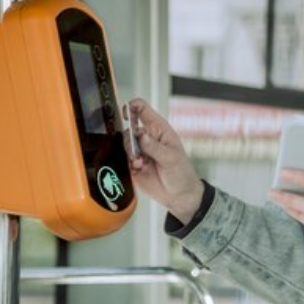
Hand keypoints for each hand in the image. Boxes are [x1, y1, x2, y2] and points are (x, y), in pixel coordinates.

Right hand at [126, 98, 203, 223]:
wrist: (178, 195)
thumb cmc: (181, 173)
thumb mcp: (171, 158)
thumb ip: (154, 147)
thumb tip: (141, 135)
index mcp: (159, 130)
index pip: (143, 110)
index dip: (132, 107)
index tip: (125, 111)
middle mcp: (148, 138)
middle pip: (129, 128)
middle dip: (130, 139)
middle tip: (137, 151)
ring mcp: (139, 151)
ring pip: (124, 144)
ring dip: (130, 153)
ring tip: (141, 162)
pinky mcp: (132, 164)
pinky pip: (122, 158)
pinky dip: (128, 163)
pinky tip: (139, 168)